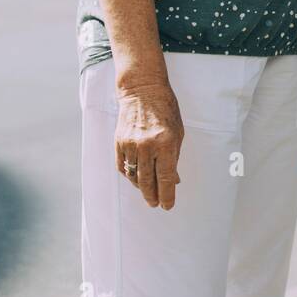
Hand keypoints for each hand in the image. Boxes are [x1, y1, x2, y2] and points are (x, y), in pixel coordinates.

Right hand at [115, 80, 183, 209]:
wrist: (142, 90)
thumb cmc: (165, 110)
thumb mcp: (177, 132)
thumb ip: (174, 158)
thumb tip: (173, 181)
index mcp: (165, 143)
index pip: (166, 178)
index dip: (167, 196)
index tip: (168, 206)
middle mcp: (146, 146)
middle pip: (147, 182)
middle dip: (152, 196)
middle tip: (155, 204)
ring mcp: (130, 145)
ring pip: (134, 176)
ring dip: (141, 187)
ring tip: (147, 193)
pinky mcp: (119, 143)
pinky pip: (123, 167)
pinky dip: (129, 176)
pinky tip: (135, 179)